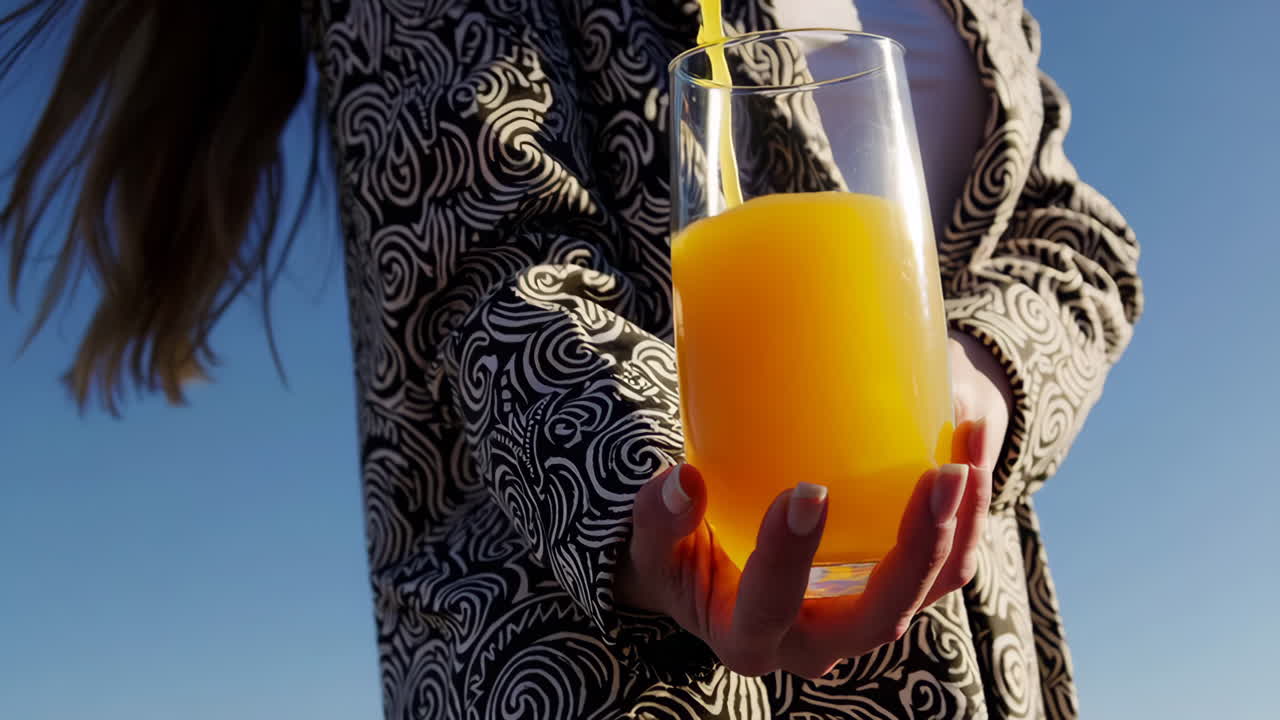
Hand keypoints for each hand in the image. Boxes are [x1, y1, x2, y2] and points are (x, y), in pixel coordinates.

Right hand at [613, 334, 1009, 677]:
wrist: (722, 581)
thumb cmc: (682, 558)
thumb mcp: (656, 548)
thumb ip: (658, 521)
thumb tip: (680, 482)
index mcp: (749, 638)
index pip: (770, 608)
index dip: (790, 558)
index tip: (805, 491)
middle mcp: (817, 644)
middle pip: (883, 616)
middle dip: (920, 549)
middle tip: (940, 474)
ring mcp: (865, 620)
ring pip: (933, 589)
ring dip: (962, 524)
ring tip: (969, 448)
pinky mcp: (897, 590)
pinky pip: (947, 560)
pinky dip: (968, 509)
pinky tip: (967, 439)